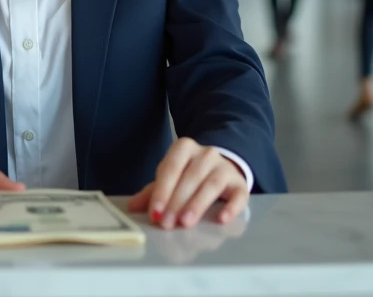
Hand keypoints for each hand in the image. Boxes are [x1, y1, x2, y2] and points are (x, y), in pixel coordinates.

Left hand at [128, 138, 248, 229]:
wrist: (222, 168)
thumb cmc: (190, 176)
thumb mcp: (170, 179)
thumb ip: (153, 192)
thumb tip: (132, 206)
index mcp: (183, 148)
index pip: (170, 168)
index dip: (162, 192)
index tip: (155, 213)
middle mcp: (206, 154)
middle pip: (190, 177)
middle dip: (176, 202)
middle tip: (167, 223)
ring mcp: (225, 167)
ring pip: (211, 184)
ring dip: (197, 204)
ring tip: (185, 223)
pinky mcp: (240, 183)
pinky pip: (238, 195)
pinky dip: (231, 208)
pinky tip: (222, 219)